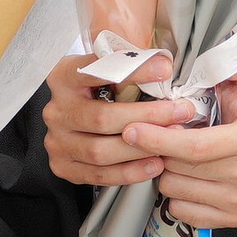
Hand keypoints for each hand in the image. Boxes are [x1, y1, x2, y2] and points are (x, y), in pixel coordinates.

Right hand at [44, 52, 193, 189]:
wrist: (77, 113)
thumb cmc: (100, 87)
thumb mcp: (108, 66)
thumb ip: (129, 61)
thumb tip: (163, 63)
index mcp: (64, 77)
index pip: (97, 71)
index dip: (133, 70)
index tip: (164, 70)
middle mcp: (57, 109)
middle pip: (102, 118)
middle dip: (147, 117)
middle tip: (179, 113)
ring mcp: (57, 140)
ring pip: (100, 151)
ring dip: (140, 149)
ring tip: (170, 142)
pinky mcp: (63, 166)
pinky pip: (98, 175)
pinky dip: (129, 172)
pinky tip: (153, 164)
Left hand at [132, 56, 236, 231]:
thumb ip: (235, 59)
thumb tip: (219, 56)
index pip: (197, 147)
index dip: (159, 139)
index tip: (130, 129)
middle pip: (181, 170)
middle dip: (159, 151)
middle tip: (159, 135)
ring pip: (176, 191)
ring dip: (166, 172)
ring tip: (178, 154)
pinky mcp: (234, 217)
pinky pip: (182, 211)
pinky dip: (175, 194)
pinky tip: (186, 175)